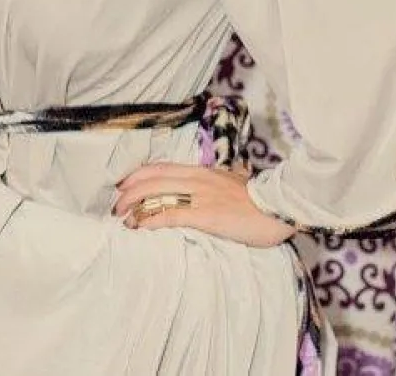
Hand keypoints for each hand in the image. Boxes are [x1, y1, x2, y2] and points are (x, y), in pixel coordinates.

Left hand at [113, 163, 296, 248]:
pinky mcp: (205, 215)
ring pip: (156, 195)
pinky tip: (140, 227)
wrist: (279, 207)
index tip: (123, 186)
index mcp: (202, 172)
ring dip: (134, 207)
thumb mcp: (235, 183)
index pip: (160, 167)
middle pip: (151, 180)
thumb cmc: (260, 200)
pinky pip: (170, 214)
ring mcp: (199, 196)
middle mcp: (196, 179)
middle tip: (116, 206)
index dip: (137, 175)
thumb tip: (219, 181)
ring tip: (123, 219)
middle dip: (128, 193)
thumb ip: (220, 182)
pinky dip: (150, 220)